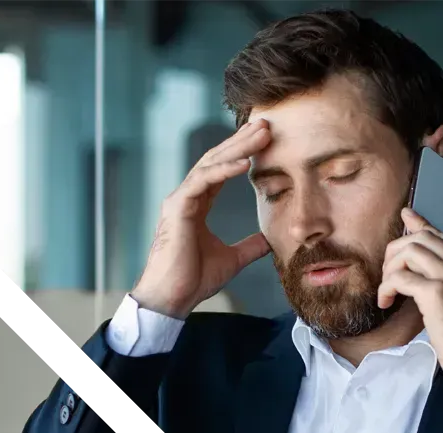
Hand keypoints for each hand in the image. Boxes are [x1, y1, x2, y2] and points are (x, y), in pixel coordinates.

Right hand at [131, 120, 272, 318]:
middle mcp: (186, 198)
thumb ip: (249, 246)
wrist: (173, 298)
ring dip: (237, 148)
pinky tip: (244, 163)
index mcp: (197, 206)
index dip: (242, 153)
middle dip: (241, 141)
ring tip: (260, 135)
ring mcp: (180, 201)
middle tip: (265, 124)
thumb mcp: (232, 259)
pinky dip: (223, 170)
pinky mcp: (177, 209)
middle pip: (216, 159)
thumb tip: (269, 241)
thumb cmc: (193, 280)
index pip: (221, 171)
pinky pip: (202, 181)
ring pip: (210, 164)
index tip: (265, 140)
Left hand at [378, 207, 442, 390]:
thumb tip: (425, 279)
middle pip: (422, 238)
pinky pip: (400, 277)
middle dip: (397, 252)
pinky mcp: (438, 294)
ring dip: (390, 270)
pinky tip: (386, 302)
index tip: (405, 219)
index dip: (419, 227)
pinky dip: (387, 287)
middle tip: (388, 277)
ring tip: (387, 292)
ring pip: (409, 251)